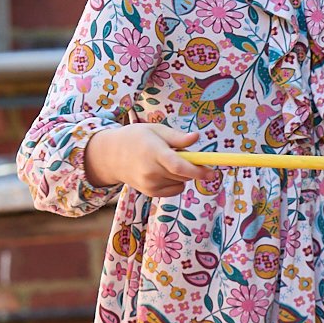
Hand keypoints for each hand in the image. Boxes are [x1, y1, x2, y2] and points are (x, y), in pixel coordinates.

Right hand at [84, 122, 215, 196]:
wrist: (111, 156)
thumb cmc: (137, 138)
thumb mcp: (156, 130)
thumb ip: (177, 137)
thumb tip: (196, 137)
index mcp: (153, 152)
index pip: (178, 166)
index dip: (198, 171)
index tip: (212, 172)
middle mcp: (150, 171)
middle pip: (184, 175)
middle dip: (193, 167)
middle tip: (183, 153)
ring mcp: (149, 184)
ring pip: (181, 182)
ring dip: (183, 173)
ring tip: (166, 160)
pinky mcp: (150, 193)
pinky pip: (175, 189)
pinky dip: (176, 181)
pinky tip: (163, 171)